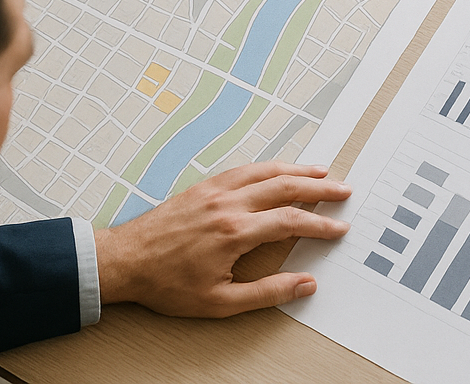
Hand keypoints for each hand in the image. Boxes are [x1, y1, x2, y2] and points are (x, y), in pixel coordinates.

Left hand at [94, 161, 350, 316]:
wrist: (125, 261)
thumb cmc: (167, 284)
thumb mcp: (220, 302)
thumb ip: (267, 293)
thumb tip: (304, 285)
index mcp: (235, 232)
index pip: (291, 221)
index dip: (320, 224)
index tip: (338, 228)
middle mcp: (228, 204)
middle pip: (284, 187)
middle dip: (319, 189)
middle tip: (343, 190)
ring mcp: (214, 192)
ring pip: (265, 171)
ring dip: (296, 170)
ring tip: (320, 173)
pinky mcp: (203, 187)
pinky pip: (243, 170)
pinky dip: (267, 166)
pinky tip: (276, 169)